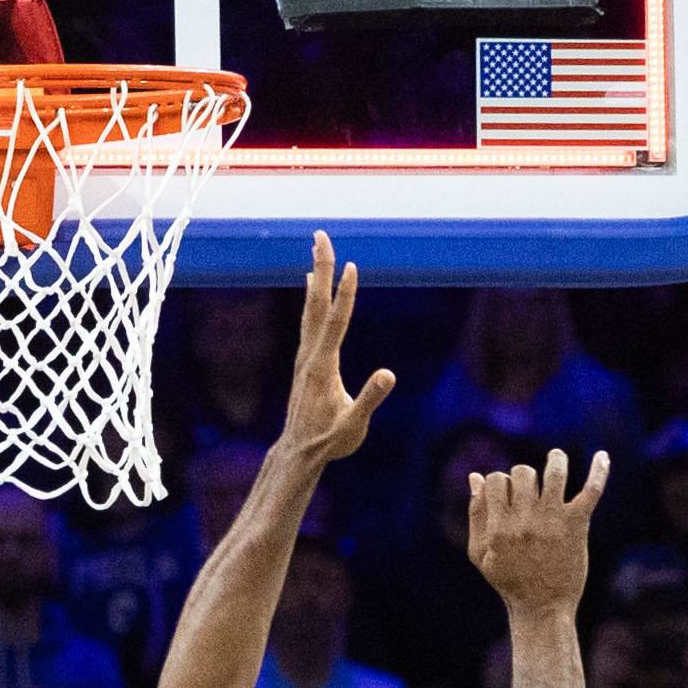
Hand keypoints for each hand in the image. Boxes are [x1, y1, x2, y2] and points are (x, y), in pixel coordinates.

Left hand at [277, 233, 398, 462]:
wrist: (299, 452)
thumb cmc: (330, 441)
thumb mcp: (354, 426)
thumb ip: (370, 400)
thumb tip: (388, 375)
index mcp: (323, 365)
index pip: (337, 321)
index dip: (346, 294)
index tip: (352, 266)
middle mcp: (310, 354)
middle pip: (317, 303)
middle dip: (321, 268)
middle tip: (321, 236)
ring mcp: (305, 356)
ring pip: (311, 308)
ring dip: (316, 276)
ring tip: (317, 250)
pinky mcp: (305, 360)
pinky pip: (309, 320)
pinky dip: (312, 298)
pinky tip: (312, 287)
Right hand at [467, 447, 611, 617]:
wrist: (543, 608)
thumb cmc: (509, 581)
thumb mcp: (481, 553)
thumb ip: (476, 514)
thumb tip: (475, 477)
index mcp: (499, 527)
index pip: (496, 480)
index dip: (500, 482)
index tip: (507, 496)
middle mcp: (525, 521)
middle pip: (523, 473)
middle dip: (524, 476)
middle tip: (531, 491)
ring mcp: (552, 521)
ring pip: (554, 472)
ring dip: (556, 460)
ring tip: (556, 458)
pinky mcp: (577, 526)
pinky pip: (591, 491)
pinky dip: (598, 472)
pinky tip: (602, 456)